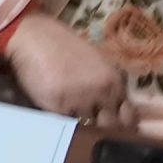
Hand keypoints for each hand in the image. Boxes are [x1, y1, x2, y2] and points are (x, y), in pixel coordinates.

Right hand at [2, 14, 136, 130]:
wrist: (33, 36)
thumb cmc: (62, 44)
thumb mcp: (96, 59)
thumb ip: (108, 81)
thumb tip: (115, 105)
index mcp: (114, 79)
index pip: (130, 117)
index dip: (122, 123)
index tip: (113, 123)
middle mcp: (102, 91)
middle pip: (111, 126)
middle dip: (101, 126)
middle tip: (89, 119)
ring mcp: (81, 100)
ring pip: (87, 126)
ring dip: (80, 121)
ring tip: (70, 108)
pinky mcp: (59, 107)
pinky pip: (65, 123)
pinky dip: (62, 118)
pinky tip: (55, 104)